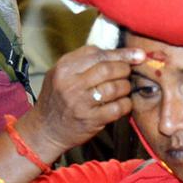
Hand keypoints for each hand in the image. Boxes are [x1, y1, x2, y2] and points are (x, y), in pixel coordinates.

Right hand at [25, 45, 145, 154]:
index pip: (98, 54)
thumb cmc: (57, 98)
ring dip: (126, 86)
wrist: (45, 130)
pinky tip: (123, 103)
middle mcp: (71, 84)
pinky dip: (126, 104)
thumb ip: (84, 61)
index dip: (121, 53)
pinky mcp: (91, 120)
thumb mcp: (61, 74)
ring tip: (124, 88)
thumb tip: (118, 53)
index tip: (137, 54)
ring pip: (115, 87)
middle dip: (125, 69)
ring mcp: (81, 103)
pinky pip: (118, 108)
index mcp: (64, 68)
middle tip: (128, 72)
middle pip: (108, 68)